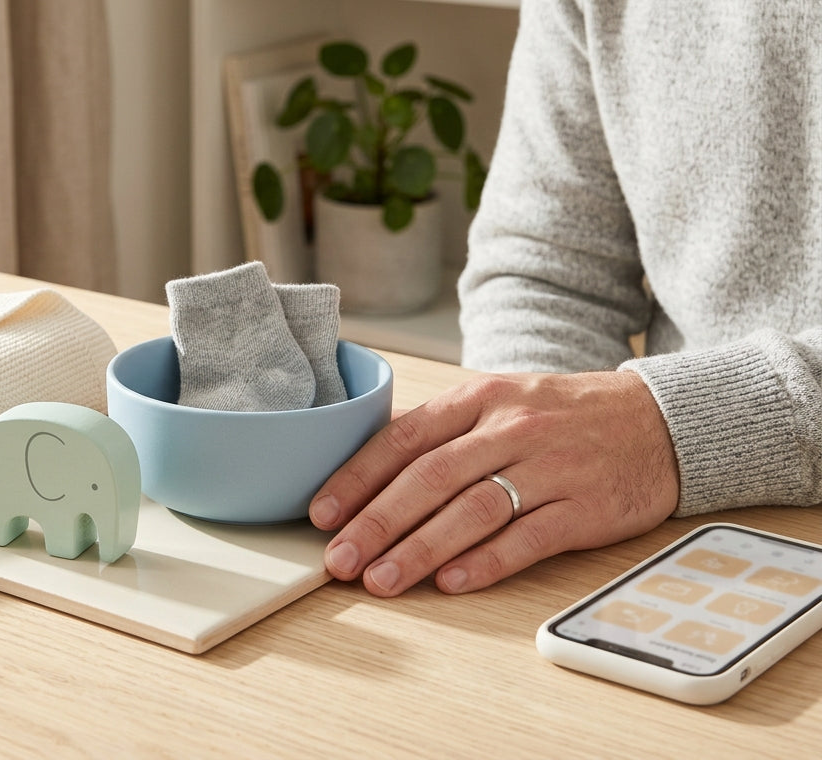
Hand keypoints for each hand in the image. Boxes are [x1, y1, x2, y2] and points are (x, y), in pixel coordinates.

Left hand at [309, 371, 679, 595]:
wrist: (661, 421)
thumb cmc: (564, 417)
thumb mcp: (501, 401)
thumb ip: (441, 432)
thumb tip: (367, 472)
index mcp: (480, 398)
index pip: (404, 438)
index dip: (357, 478)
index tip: (321, 514)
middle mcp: (511, 429)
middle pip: (429, 478)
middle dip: (376, 523)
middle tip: (339, 560)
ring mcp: (550, 468)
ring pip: (472, 510)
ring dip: (420, 550)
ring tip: (381, 580)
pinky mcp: (586, 508)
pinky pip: (529, 538)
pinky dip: (488, 562)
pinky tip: (453, 582)